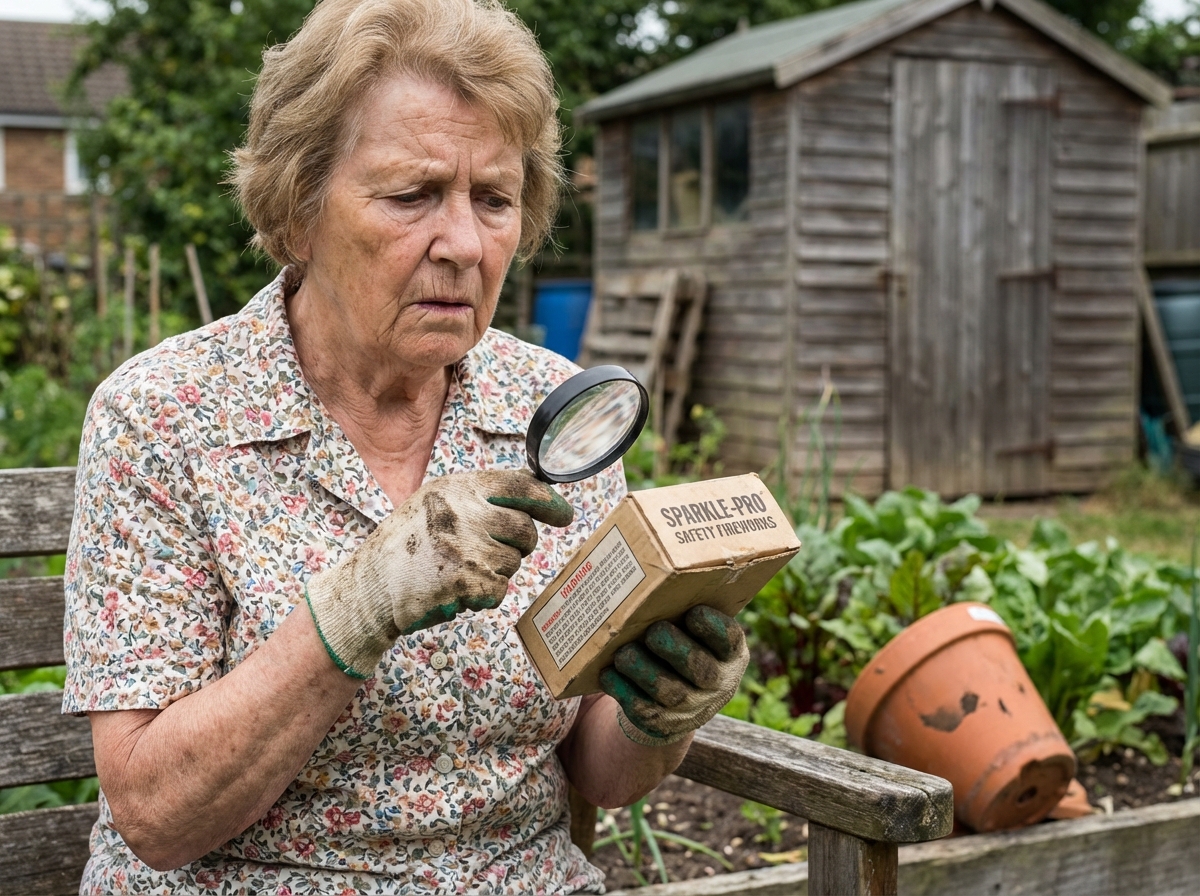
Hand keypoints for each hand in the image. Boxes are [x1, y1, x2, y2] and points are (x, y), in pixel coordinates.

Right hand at [306, 470, 573, 677]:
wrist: (371, 586)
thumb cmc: (408, 545)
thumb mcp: (437, 503)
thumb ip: (479, 497)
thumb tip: (534, 497)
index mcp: (458, 488)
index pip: (519, 486)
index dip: (548, 501)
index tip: (564, 514)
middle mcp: (464, 512)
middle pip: (524, 530)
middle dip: (518, 546)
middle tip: (491, 553)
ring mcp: (465, 546)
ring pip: (513, 563)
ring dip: (495, 571)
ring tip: (459, 569)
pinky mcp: (465, 580)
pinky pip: (499, 590)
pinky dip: (484, 596)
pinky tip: (458, 589)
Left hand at [599, 605, 748, 745]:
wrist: (677, 702)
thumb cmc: (682, 647)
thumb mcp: (696, 632)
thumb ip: (683, 607)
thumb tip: (651, 563)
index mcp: (730, 654)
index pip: (730, 640)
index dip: (713, 628)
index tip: (693, 612)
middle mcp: (717, 684)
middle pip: (700, 669)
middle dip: (675, 649)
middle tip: (654, 631)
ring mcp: (691, 708)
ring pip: (670, 692)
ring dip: (644, 671)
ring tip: (623, 653)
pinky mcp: (663, 723)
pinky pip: (643, 710)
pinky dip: (624, 691)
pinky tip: (608, 674)